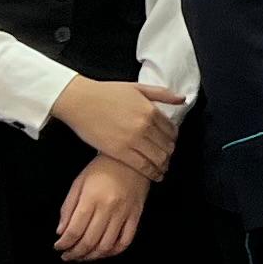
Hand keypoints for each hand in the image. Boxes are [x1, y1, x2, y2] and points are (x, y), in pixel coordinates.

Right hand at [54, 75, 181, 177]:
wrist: (80, 101)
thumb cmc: (106, 93)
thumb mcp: (137, 87)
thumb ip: (162, 93)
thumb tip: (182, 98)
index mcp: (151, 110)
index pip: (172, 130)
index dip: (173, 139)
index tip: (170, 143)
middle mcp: (145, 126)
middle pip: (167, 146)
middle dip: (169, 154)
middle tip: (167, 158)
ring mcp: (133, 140)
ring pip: (158, 158)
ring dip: (163, 166)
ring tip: (162, 169)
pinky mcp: (119, 152)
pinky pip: (142, 166)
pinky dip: (152, 173)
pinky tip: (154, 175)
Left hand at [57, 155, 149, 260]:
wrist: (130, 158)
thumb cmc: (101, 169)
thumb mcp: (78, 183)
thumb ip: (68, 207)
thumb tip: (61, 232)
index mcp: (91, 198)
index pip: (74, 230)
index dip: (64, 243)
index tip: (58, 247)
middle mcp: (108, 208)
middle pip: (89, 240)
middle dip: (75, 253)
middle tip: (68, 256)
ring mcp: (124, 214)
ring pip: (107, 245)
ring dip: (92, 256)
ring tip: (83, 257)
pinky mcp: (136, 216)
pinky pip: (126, 241)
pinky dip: (114, 252)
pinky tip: (103, 252)